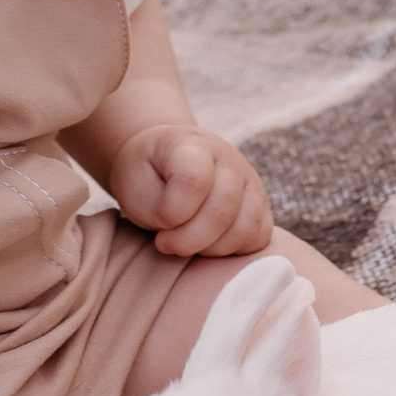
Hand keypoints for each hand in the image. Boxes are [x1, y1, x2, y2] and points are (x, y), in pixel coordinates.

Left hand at [106, 123, 272, 257]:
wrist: (162, 165)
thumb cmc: (147, 176)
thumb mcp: (135, 181)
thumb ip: (158, 204)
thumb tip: (184, 231)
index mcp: (193, 143)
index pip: (194, 179)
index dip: (172, 211)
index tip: (157, 219)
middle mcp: (228, 157)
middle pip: (222, 209)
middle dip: (188, 239)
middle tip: (165, 242)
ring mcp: (248, 180)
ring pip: (245, 228)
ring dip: (211, 248)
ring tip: (186, 241)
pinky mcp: (260, 205)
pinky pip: (258, 238)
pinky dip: (233, 251)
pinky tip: (208, 244)